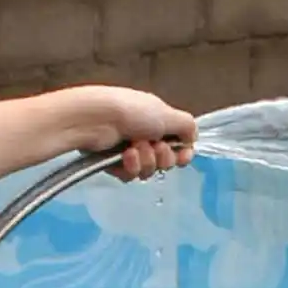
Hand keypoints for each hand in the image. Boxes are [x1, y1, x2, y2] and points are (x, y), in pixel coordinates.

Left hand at [74, 86, 197, 181]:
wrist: (95, 119)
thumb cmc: (132, 112)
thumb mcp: (168, 114)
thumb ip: (188, 126)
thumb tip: (193, 139)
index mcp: (158, 120)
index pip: (179, 144)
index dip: (184, 153)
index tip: (183, 156)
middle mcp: (145, 134)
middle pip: (166, 160)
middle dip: (164, 157)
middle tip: (155, 148)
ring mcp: (129, 149)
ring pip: (149, 170)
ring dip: (145, 161)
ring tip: (133, 149)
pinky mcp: (113, 163)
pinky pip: (131, 175)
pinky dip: (130, 167)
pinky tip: (123, 157)